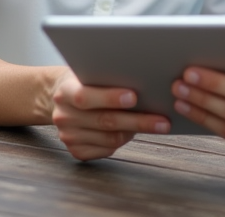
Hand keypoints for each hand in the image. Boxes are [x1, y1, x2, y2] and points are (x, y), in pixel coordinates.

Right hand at [50, 69, 171, 160]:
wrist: (62, 97)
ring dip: (135, 132)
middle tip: (163, 121)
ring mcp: (68, 136)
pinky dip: (123, 141)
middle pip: (104, 121)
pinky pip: (106, 150)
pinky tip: (135, 131)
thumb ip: (108, 77)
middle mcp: (64, 116)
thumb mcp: (91, 72)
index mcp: (65, 92)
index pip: (85, 97)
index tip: (135, 97)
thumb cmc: (86, 80)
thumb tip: (146, 82)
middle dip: (137, 121)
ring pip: (109, 139)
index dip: (110, 98)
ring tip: (157, 125)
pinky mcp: (76, 151)